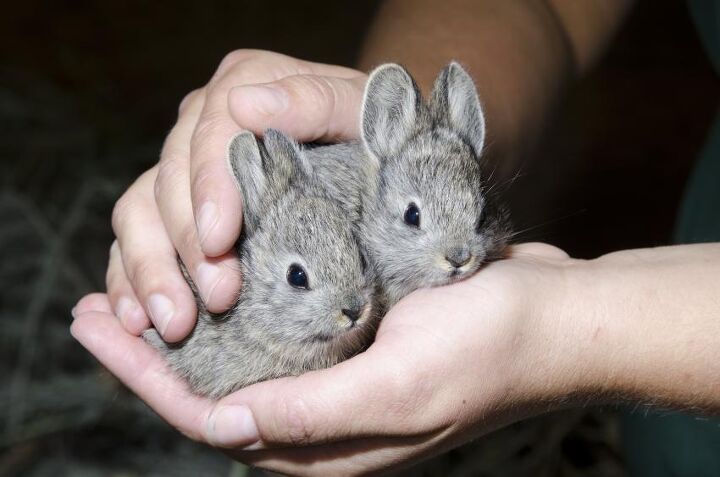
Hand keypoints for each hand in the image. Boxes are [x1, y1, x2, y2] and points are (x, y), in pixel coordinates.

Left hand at [72, 243, 584, 475]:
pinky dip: (236, 310)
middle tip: (92, 309)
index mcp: (332, 446)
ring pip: (242, 363)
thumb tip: (223, 429)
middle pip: (214, 393)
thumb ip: (315, 415)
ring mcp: (341, 380)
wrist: (555, 316)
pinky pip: (280, 334)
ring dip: (186, 331)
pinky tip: (212, 281)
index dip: (148, 380)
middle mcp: (328, 420)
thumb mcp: (403, 384)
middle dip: (149, 356)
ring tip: (133, 292)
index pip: (214, 420)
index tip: (99, 331)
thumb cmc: (491, 348)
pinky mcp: (357, 344)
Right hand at [105, 50, 367, 341]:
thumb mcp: (362, 111)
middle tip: (216, 300)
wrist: (373, 154)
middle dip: (187, 245)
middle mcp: (205, 121)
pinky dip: (131, 281)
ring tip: (172, 323)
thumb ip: (316, 101)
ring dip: (151, 272)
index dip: (209, 187)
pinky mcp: (175, 207)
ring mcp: (186, 165)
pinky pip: (136, 240)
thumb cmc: (375, 134)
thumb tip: (247, 103)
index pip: (212, 133)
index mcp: (247, 83)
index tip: (219, 238)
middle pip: (170, 180)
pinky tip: (138, 320)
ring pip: (139, 213)